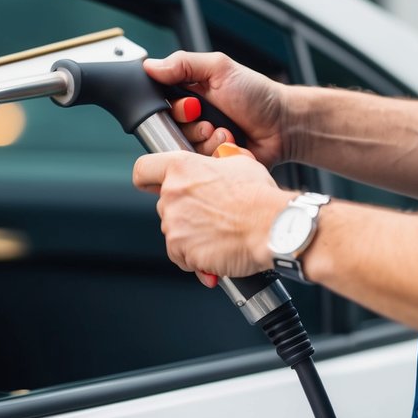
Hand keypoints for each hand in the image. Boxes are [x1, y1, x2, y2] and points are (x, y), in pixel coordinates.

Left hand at [132, 146, 288, 279]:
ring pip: (174, 231)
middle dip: (184, 211)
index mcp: (181, 168)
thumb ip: (218, 162)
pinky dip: (195, 257)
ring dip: (191, 235)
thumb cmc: (260, 196)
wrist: (274, 227)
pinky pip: (181, 255)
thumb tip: (220, 160)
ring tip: (220, 234)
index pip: (143, 170)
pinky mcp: (179, 249)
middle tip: (212, 215)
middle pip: (165, 205)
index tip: (154, 185)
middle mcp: (171, 194)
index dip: (149, 179)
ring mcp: (173, 224)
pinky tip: (216, 251)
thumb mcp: (240, 163)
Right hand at [143, 51, 290, 167]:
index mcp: (189, 94)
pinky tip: (230, 146)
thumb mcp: (220, 69)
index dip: (171, 108)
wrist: (285, 125)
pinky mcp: (211, 160)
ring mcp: (201, 140)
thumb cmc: (258, 95)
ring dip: (205, 141)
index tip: (190, 106)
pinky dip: (215, 154)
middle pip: (169, 129)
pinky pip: (199, 164)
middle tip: (209, 120)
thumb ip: (184, 63)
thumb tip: (150, 66)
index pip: (160, 104)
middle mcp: (192, 118)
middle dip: (190, 126)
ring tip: (225, 133)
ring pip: (183, 148)